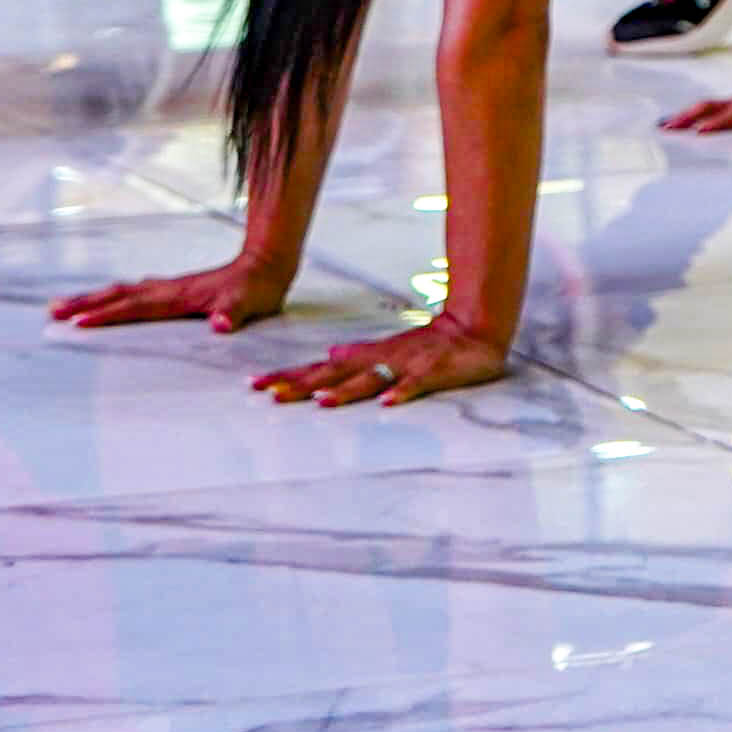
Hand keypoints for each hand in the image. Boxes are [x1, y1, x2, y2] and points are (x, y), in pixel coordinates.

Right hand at [49, 256, 294, 333]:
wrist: (266, 265)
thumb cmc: (258, 289)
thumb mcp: (250, 305)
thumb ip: (234, 314)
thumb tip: (221, 326)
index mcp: (179, 296)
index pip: (135, 307)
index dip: (107, 316)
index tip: (78, 323)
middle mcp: (167, 289)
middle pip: (117, 295)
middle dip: (84, 304)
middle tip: (52, 312)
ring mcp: (168, 287)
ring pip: (121, 291)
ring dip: (92, 298)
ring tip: (62, 305)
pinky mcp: (174, 289)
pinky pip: (134, 293)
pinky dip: (113, 297)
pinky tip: (108, 301)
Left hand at [249, 314, 510, 407]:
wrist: (474, 328)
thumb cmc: (429, 344)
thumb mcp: (387, 349)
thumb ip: (358, 355)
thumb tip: (328, 354)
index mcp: (366, 357)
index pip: (319, 368)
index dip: (288, 377)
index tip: (256, 385)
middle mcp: (378, 360)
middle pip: (333, 374)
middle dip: (302, 384)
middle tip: (270, 395)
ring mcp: (404, 366)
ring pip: (370, 379)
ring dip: (346, 391)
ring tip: (321, 403)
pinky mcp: (432, 372)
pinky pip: (415, 384)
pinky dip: (401, 392)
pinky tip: (387, 403)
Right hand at [662, 81, 731, 136]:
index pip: (730, 117)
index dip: (715, 125)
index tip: (699, 133)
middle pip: (706, 108)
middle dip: (686, 118)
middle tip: (666, 128)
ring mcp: (731, 104)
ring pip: (702, 107)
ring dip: (682, 116)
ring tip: (662, 127)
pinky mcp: (728, 107)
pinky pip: (705, 110)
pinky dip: (688, 117)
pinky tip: (676, 125)